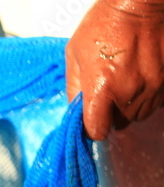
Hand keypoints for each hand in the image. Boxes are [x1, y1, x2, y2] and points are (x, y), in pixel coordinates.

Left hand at [66, 0, 163, 139]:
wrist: (140, 4)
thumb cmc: (104, 25)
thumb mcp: (75, 55)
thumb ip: (74, 88)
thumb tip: (75, 111)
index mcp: (102, 88)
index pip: (97, 130)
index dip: (92, 129)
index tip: (91, 121)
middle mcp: (130, 92)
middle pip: (119, 123)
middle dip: (112, 114)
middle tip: (108, 94)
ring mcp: (153, 87)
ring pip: (139, 114)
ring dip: (130, 106)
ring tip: (125, 82)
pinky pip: (156, 101)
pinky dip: (147, 96)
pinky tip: (140, 77)